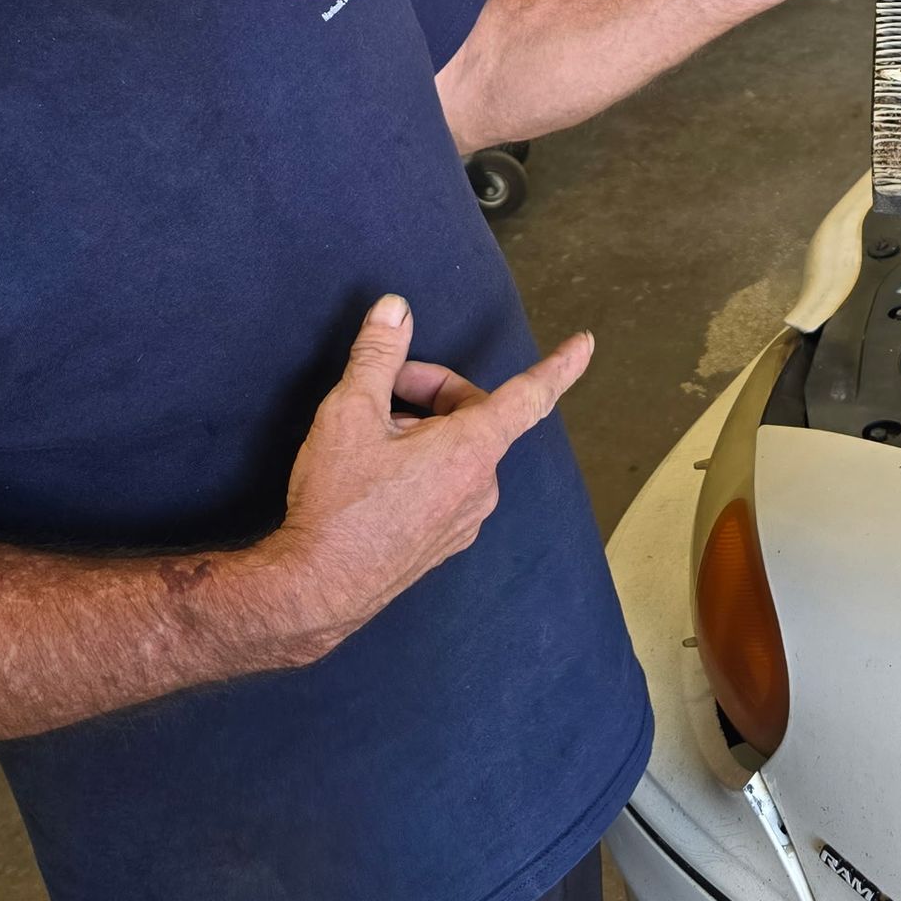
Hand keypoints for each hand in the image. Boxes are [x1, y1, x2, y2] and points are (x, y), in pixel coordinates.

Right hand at [273, 296, 592, 654]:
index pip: (529, 395)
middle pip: (472, 413)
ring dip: (420, 429)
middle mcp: (481, 486)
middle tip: (379, 390)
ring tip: (368, 437)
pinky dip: (420, 464)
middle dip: (429, 391)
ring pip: (455, 450)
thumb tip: (395, 309)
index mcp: (472, 449)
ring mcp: (465, 520)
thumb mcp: (350, 412)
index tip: (586, 344)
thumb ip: (378, 354)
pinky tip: (374, 474)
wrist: (314, 591)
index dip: (559, 365)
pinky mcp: (443, 544)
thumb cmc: (337, 500)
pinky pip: (446, 485)